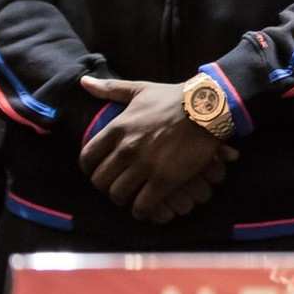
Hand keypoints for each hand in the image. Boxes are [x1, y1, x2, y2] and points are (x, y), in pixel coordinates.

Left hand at [79, 77, 237, 222]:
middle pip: (101, 181)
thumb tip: (83, 82)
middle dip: (106, 186)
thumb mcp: (140, 89)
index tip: (99, 170)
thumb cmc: (174, 97)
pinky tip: (146, 208)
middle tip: (118, 184)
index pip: (87, 158)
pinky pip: (142, 205)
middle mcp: (127, 148)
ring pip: (118, 195)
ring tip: (132, 196)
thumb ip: (110, 88)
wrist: (209, 107)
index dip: (90, 168)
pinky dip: (141, 211)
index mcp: (118, 128)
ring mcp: (146, 165)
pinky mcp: (165, 179)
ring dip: (123, 198)